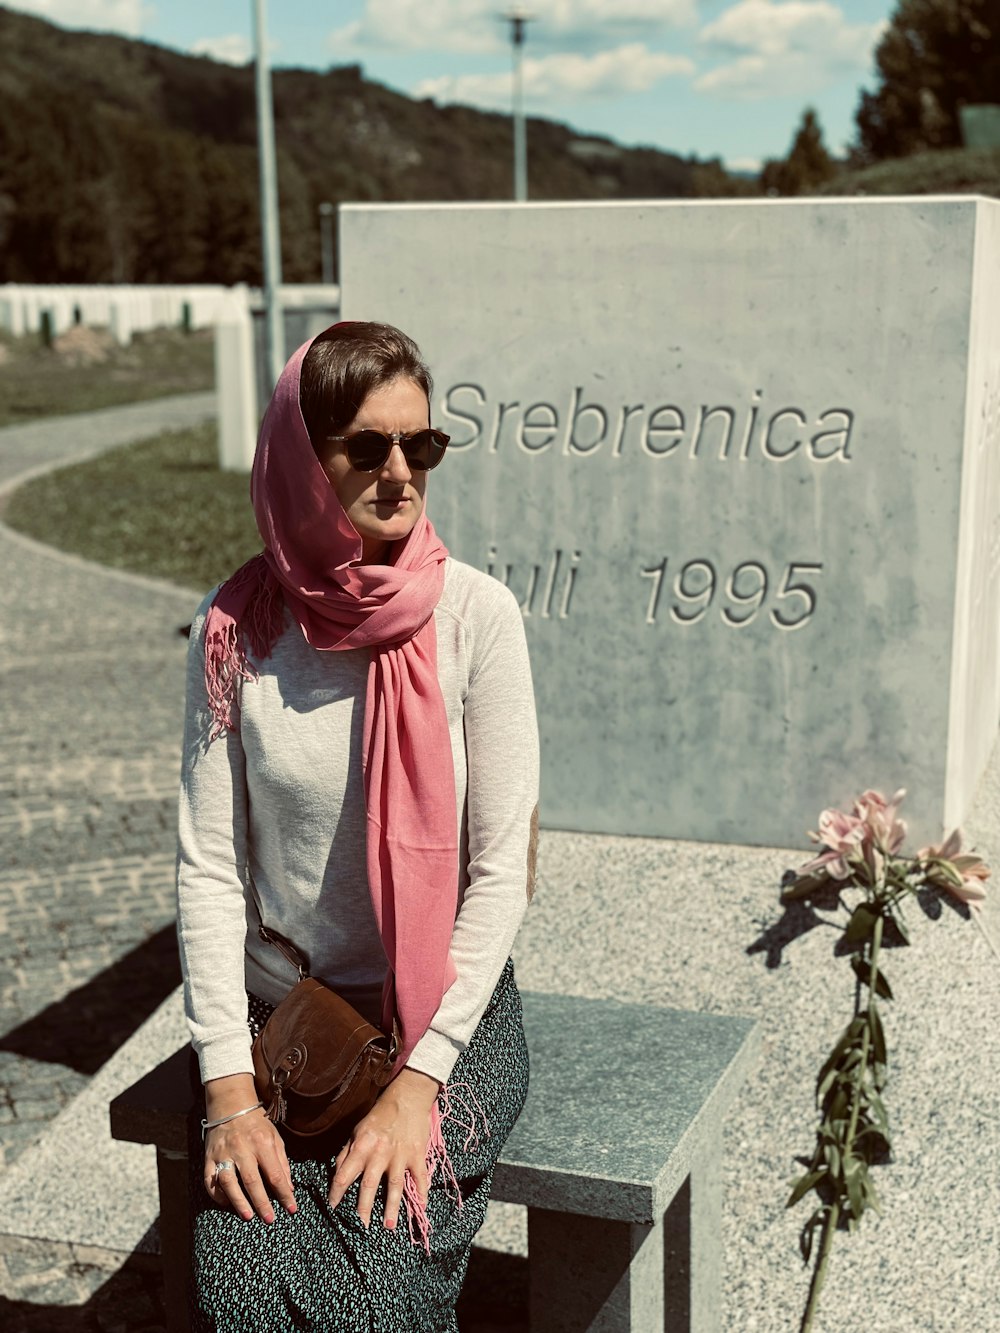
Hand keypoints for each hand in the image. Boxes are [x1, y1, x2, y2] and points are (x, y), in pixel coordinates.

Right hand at [202, 1074, 296, 1222]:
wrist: (231, 1105)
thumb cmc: (256, 1125)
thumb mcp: (275, 1138)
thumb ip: (282, 1163)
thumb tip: (289, 1188)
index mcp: (262, 1143)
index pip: (275, 1174)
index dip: (284, 1194)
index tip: (291, 1209)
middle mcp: (242, 1148)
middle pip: (252, 1180)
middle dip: (262, 1203)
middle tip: (269, 1220)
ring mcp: (223, 1153)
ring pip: (228, 1182)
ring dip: (238, 1201)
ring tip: (247, 1216)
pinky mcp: (209, 1157)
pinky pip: (210, 1180)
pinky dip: (217, 1194)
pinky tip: (226, 1203)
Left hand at [328, 1068, 439, 1230]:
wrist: (408, 1097)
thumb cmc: (380, 1115)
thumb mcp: (357, 1130)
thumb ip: (346, 1153)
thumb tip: (336, 1174)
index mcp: (361, 1147)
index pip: (343, 1175)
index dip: (336, 1194)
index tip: (332, 1209)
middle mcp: (379, 1153)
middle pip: (369, 1185)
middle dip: (363, 1209)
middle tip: (360, 1229)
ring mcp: (400, 1155)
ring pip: (394, 1185)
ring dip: (392, 1206)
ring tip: (389, 1226)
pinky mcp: (417, 1154)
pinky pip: (419, 1176)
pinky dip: (422, 1191)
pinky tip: (421, 1206)